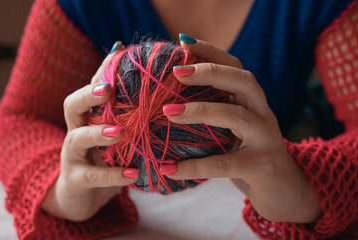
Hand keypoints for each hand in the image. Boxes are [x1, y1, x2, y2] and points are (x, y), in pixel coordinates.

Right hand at [42, 42, 138, 221]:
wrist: (81, 197)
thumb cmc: (103, 159)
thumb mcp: (114, 136)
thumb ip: (127, 115)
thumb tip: (145, 84)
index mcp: (87, 118)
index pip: (90, 90)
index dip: (101, 74)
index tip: (119, 57)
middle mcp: (75, 132)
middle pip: (71, 106)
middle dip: (87, 95)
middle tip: (106, 89)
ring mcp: (72, 157)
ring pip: (76, 138)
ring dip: (97, 133)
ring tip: (119, 132)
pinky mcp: (75, 181)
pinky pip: (92, 177)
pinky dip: (113, 174)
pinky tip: (133, 173)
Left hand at [161, 38, 321, 222]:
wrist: (283, 190)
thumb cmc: (249, 156)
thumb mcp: (235, 130)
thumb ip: (215, 114)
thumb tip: (170, 103)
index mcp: (253, 103)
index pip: (236, 67)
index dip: (212, 52)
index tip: (183, 43)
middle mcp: (263, 115)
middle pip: (244, 81)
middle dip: (210, 72)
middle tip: (177, 73)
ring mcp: (266, 139)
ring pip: (237, 117)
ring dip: (200, 110)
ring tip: (169, 112)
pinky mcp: (262, 166)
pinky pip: (225, 164)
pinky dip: (195, 166)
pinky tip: (169, 168)